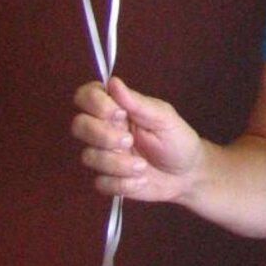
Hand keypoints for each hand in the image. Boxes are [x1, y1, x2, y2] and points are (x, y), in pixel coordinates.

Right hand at [72, 76, 201, 201]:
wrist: (187, 174)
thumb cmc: (177, 138)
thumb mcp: (163, 117)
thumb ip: (137, 102)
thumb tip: (113, 81)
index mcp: (117, 108)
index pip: (86, 96)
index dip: (95, 103)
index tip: (119, 113)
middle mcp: (105, 129)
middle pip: (78, 125)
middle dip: (102, 135)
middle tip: (129, 141)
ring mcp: (104, 155)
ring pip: (88, 156)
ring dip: (117, 164)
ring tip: (142, 166)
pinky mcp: (107, 180)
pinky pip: (100, 183)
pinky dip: (122, 184)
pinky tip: (141, 180)